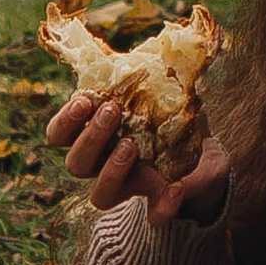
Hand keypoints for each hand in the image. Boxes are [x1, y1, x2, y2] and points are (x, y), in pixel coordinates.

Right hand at [43, 91, 230, 233]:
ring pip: (100, 195)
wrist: (204, 159)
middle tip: (112, 111)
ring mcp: (129, 190)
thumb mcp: (165, 94)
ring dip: (111, 169)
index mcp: (97, 137)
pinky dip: (162, 205)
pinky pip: (153, 216)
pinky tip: (176, 187)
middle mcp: (103, 167)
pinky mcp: (157, 206)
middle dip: (90, 137)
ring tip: (131, 145)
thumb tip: (166, 48)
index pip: (61, 135)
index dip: (65, 120)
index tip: (84, 100)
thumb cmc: (172, 119)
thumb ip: (157, 77)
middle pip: (75, 164)